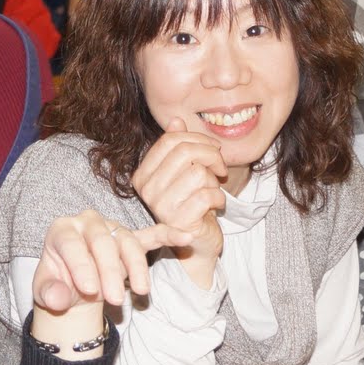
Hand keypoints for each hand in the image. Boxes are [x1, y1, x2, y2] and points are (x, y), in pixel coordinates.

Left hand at [30, 209, 191, 313]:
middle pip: (103, 242)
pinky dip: (168, 235)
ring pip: (128, 242)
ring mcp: (112, 228)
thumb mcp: (46, 292)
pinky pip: (151, 235)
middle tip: (113, 300)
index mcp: (62, 230)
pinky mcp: (131, 239)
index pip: (72, 244)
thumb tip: (58, 298)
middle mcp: (88, 223)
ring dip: (137, 266)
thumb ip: (49, 293)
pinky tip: (186, 237)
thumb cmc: (58, 284)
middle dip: (110, 271)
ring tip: (141, 291)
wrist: (74, 287)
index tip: (89, 290)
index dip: (81, 266)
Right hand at [130, 118, 228, 285]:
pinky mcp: (179, 222)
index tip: (213, 150)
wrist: (198, 243)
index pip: (170, 141)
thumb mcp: (185, 172)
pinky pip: (207, 194)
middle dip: (210, 155)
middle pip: (184, 152)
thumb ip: (178, 147)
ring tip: (212, 190)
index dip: (198, 139)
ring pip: (197, 172)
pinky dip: (219, 197)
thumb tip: (176, 120)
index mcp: (143, 175)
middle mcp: (147, 191)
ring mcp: (161, 207)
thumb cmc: (193, 204)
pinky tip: (217, 205)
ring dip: (214, 180)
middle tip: (220, 168)